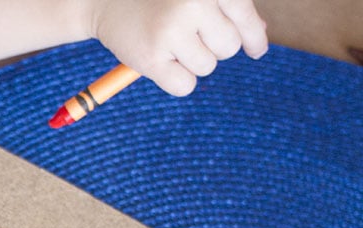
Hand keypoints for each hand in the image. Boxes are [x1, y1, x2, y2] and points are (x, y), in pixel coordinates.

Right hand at [87, 0, 267, 95]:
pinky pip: (185, 85)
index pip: (244, 17)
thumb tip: (258, 37)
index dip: (253, 37)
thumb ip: (228, 8)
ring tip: (168, 42)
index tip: (257, 50)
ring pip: (207, 67)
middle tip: (186, 34)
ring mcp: (171, 30)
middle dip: (213, 46)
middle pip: (229, 47)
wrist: (104, 0)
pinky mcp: (152, 58)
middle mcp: (193, 2)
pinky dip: (175, 80)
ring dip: (191, 61)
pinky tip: (160, 60)